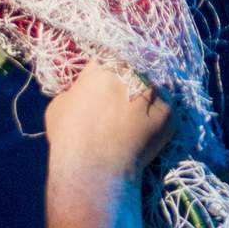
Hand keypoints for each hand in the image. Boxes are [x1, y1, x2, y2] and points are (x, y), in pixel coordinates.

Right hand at [45, 62, 173, 178]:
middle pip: (134, 69)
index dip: (108, 74)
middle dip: (129, 81)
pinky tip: (145, 131)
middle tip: (123, 102)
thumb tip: (83, 93)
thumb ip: (76, 91)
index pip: (109, 59)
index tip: (106, 87)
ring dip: (146, 96)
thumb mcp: (59, 105)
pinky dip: (157, 117)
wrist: (95, 169)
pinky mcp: (169, 111)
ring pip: (152, 86)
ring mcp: (154, 89)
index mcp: (104, 63)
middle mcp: (132, 69)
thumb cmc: (70, 137)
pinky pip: (165, 108)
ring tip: (135, 117)